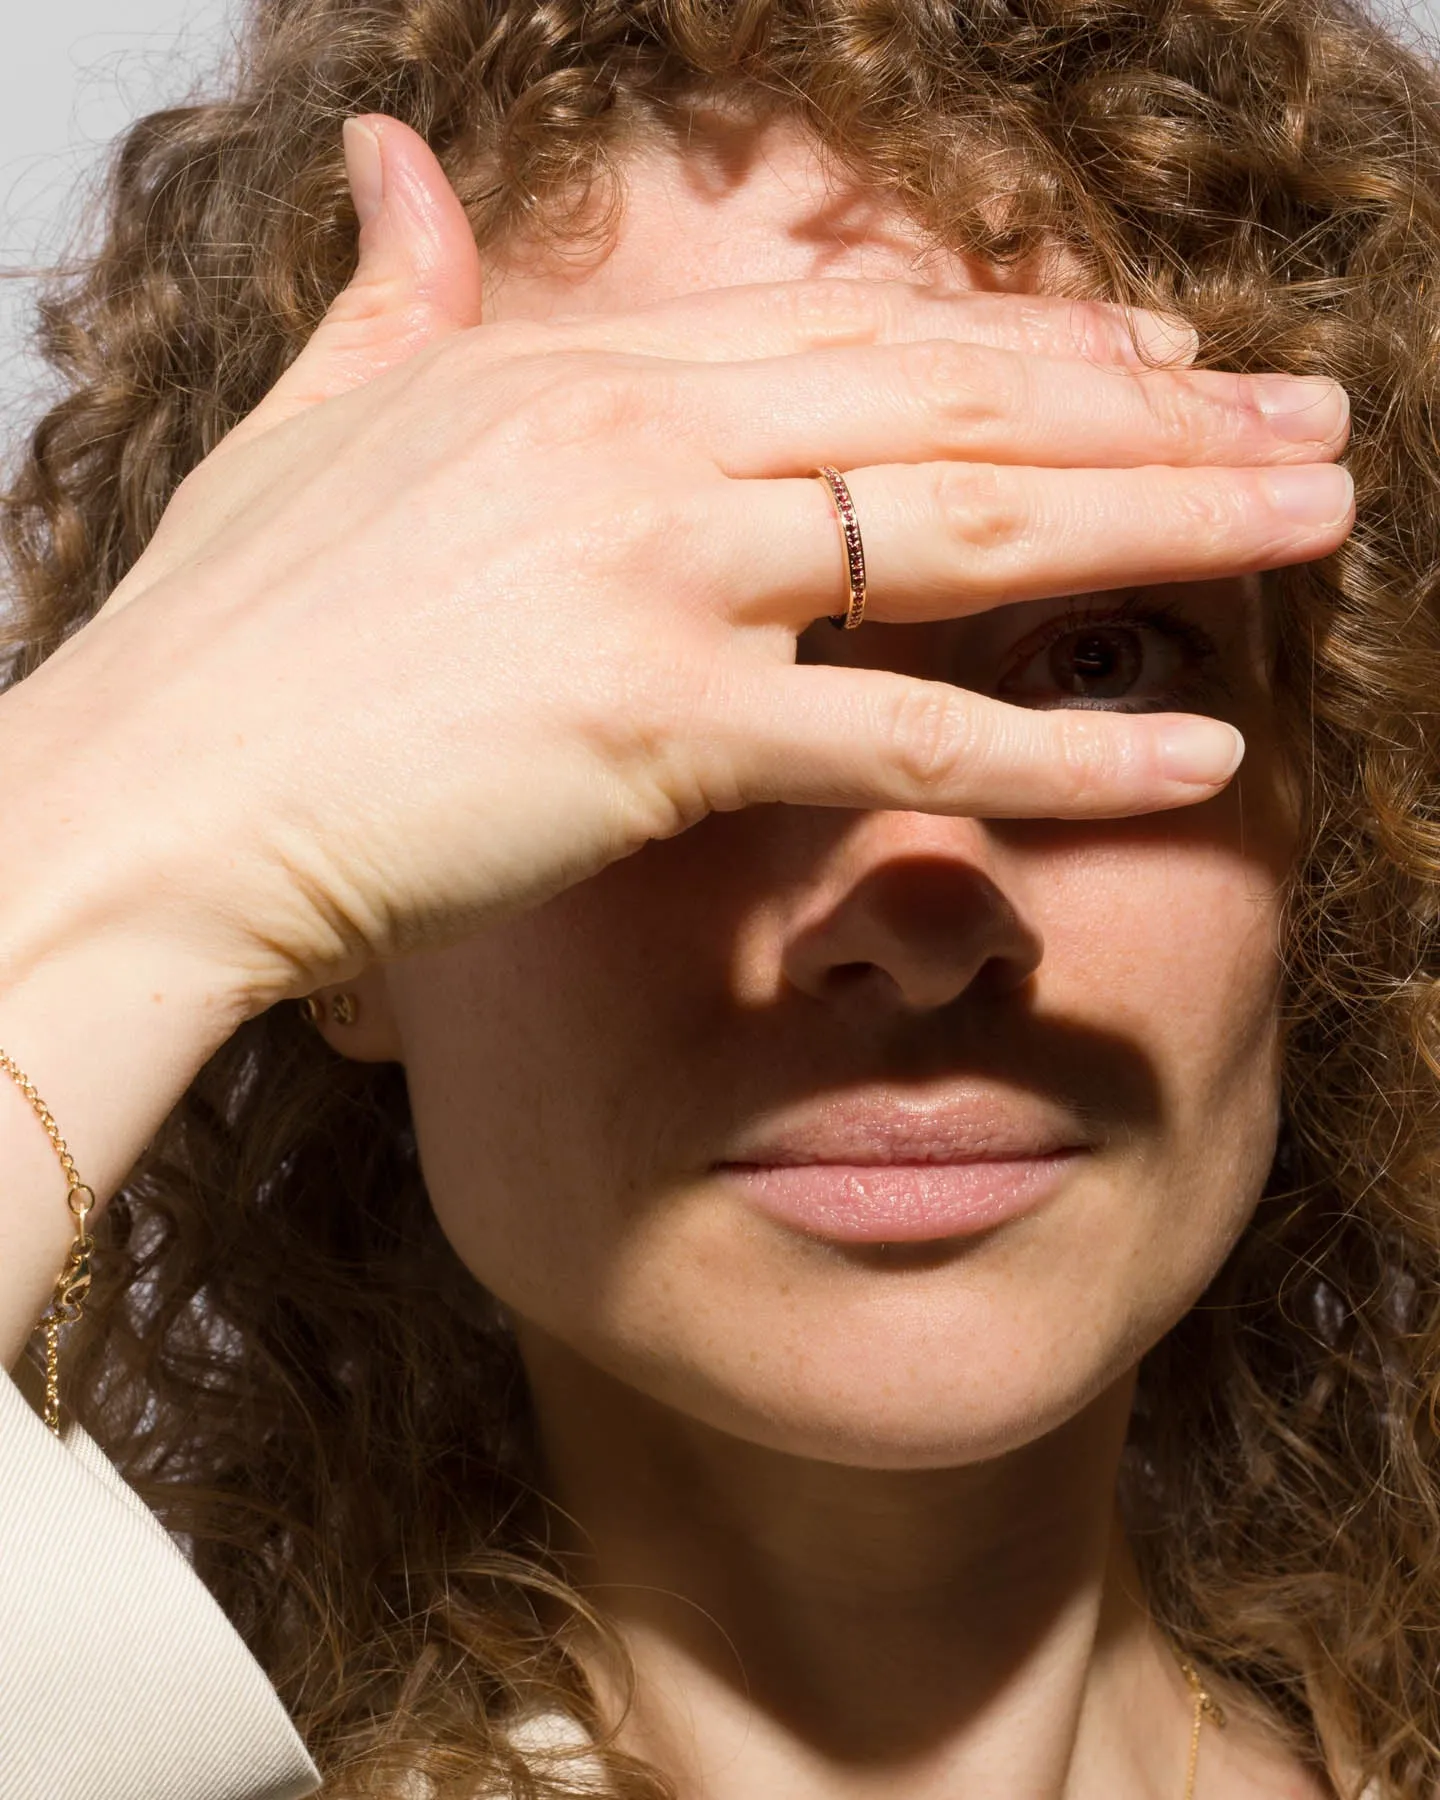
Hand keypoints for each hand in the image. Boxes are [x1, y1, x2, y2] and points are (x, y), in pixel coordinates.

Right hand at [6, 116, 1351, 1009]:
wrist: (149, 795)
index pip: (859, 334)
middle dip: (1155, 414)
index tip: (1155, 365)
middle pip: (955, 410)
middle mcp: (642, 444)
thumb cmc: (228, 632)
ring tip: (1316, 522)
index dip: (1027, 348)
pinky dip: (1061, 751)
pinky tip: (1198, 755)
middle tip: (1310, 423)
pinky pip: (906, 740)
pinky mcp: (659, 729)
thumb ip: (391, 290)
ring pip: (967, 537)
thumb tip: (394, 170)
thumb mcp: (314, 421)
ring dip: (1166, 525)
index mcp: (577, 369)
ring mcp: (658, 577)